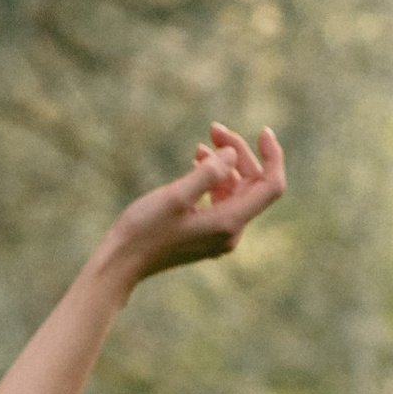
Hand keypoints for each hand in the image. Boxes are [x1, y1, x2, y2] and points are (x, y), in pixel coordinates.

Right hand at [103, 124, 284, 283]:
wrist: (120, 264)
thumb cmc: (144, 230)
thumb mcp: (175, 195)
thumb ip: (209, 173)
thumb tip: (232, 155)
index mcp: (228, 223)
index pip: (270, 186)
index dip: (273, 156)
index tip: (262, 130)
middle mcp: (230, 232)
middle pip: (252, 185)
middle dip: (238, 154)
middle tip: (214, 129)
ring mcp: (218, 236)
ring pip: (235, 191)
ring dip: (224, 165)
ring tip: (201, 145)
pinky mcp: (204, 235)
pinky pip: (220, 202)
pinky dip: (213, 180)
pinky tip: (196, 165)